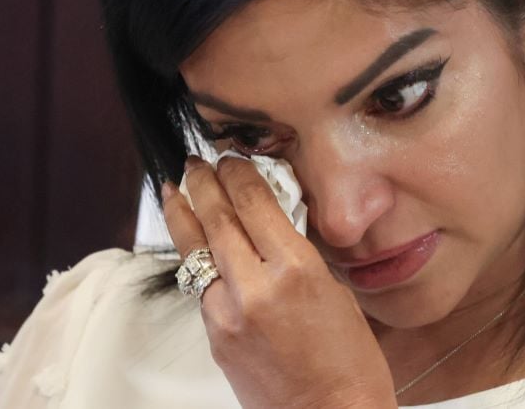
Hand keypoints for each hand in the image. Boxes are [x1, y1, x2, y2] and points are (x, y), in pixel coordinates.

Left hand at [162, 155, 395, 408]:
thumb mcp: (337, 295)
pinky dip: (196, 258)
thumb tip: (275, 225)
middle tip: (197, 162)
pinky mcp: (214, 337)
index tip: (232, 159)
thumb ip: (301, 257)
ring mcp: (227, 315)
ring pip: (196, 251)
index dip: (238, 174)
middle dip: (204, 184)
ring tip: (174, 188)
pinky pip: (202, 287)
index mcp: (295, 270)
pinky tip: (194, 243)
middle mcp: (255, 288)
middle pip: (217, 219)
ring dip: (183, 214)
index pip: (254, 203)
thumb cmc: (350, 365)